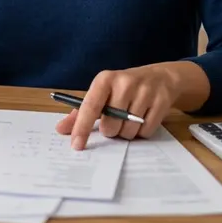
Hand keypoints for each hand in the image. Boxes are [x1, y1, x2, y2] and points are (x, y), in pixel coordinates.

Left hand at [54, 63, 201, 149]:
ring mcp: (145, 91)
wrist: (161, 77)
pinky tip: (143, 118)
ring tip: (130, 118)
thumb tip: (61, 129)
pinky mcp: (161, 101)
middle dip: (111, 130)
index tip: (76, 145)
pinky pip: (146, 131)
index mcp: (105, 79)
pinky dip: (142, 132)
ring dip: (127, 132)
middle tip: (115, 120)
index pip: (90, 107)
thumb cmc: (124, 88)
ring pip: (128, 131)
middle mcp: (124, 83)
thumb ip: (80, 112)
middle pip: (111, 125)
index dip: (82, 128)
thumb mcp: (102, 94)